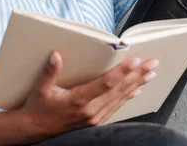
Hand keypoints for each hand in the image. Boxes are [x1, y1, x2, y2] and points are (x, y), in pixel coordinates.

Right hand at [17, 50, 159, 139]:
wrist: (34, 130)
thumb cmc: (37, 108)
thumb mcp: (40, 89)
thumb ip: (50, 72)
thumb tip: (56, 55)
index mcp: (78, 100)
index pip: (105, 84)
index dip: (122, 72)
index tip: (135, 61)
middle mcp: (90, 111)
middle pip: (119, 90)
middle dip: (137, 76)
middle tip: (152, 64)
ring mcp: (94, 118)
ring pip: (120, 99)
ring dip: (136, 85)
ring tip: (150, 74)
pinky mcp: (95, 121)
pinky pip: (115, 107)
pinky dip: (127, 97)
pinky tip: (137, 90)